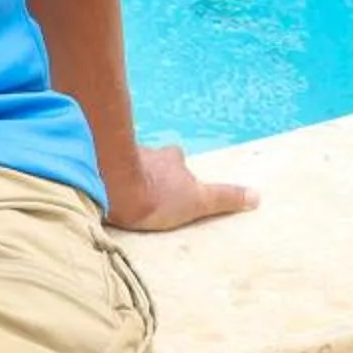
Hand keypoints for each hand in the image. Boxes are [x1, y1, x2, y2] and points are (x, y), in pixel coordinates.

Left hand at [103, 142, 258, 232]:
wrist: (112, 187)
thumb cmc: (156, 195)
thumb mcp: (197, 200)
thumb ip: (225, 198)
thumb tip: (257, 196)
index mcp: (172, 159)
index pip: (177, 158)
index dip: (176, 169)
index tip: (172, 182)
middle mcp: (148, 152)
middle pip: (150, 158)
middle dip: (148, 170)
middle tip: (144, 188)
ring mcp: (120, 155)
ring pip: (124, 161)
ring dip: (123, 174)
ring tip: (120, 192)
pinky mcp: (96, 163)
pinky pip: (100, 167)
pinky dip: (101, 176)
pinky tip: (98, 190)